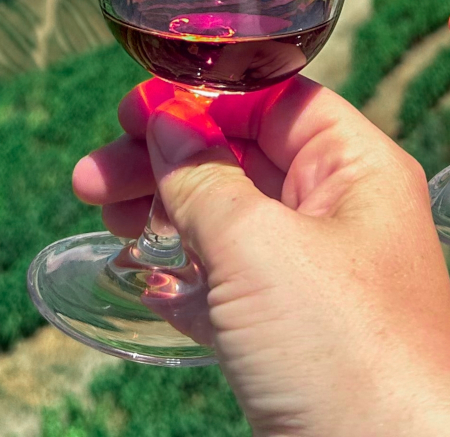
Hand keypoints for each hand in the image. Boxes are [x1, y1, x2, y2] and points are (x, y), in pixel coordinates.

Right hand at [73, 77, 449, 436]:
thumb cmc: (345, 350)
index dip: (201, 98)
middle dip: (166, 162)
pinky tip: (148, 285)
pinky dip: (189, 284)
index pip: (274, 101)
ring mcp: (321, 282)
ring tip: (108, 224)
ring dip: (166, 218)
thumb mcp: (258, 245)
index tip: (133, 112)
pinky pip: (234, 293)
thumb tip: (166, 125)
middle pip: (243, 159)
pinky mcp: (298, 342)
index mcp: (357, 171)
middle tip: (92, 178)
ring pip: (232, 226)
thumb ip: (203, 179)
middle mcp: (343, 217)